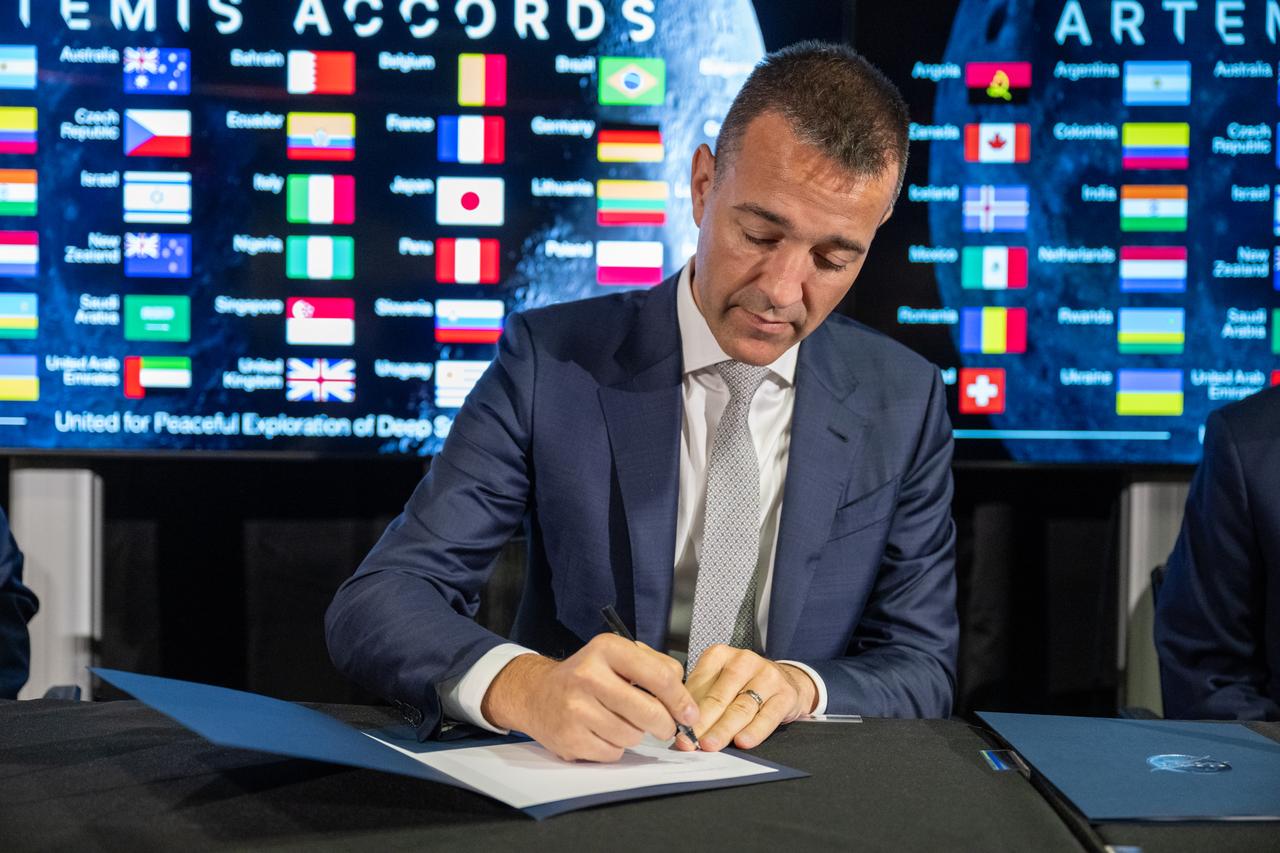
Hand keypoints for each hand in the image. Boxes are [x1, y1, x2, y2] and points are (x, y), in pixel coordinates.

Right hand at [480, 633, 699, 762]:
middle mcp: (588, 675)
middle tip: (665, 726)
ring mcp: (576, 708)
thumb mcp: (618, 656)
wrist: (537, 693)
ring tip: (621, 721)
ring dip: (635, 734)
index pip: (660, 676)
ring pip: (633, 735)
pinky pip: (613, 752)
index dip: (681, 699)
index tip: (690, 714)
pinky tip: (602, 732)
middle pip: (650, 711)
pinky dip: (615, 747)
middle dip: (665, 724)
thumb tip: (685, 701)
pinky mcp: (570, 738)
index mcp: (606, 649)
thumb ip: (655, 668)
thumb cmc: (587, 676)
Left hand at [678, 645, 816, 751]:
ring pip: (741, 707)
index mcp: (720, 655)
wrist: (784, 681)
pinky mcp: (785, 694)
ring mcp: (767, 676)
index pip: (700, 684)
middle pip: (719, 696)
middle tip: (690, 741)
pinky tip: (742, 742)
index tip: (678, 729)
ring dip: (723, 729)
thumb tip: (678, 724)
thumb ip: (700, 698)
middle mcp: (744, 661)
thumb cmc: (743, 684)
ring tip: (710, 744)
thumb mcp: (718, 681)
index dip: (687, 709)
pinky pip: (768, 716)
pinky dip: (754, 731)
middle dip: (703, 722)